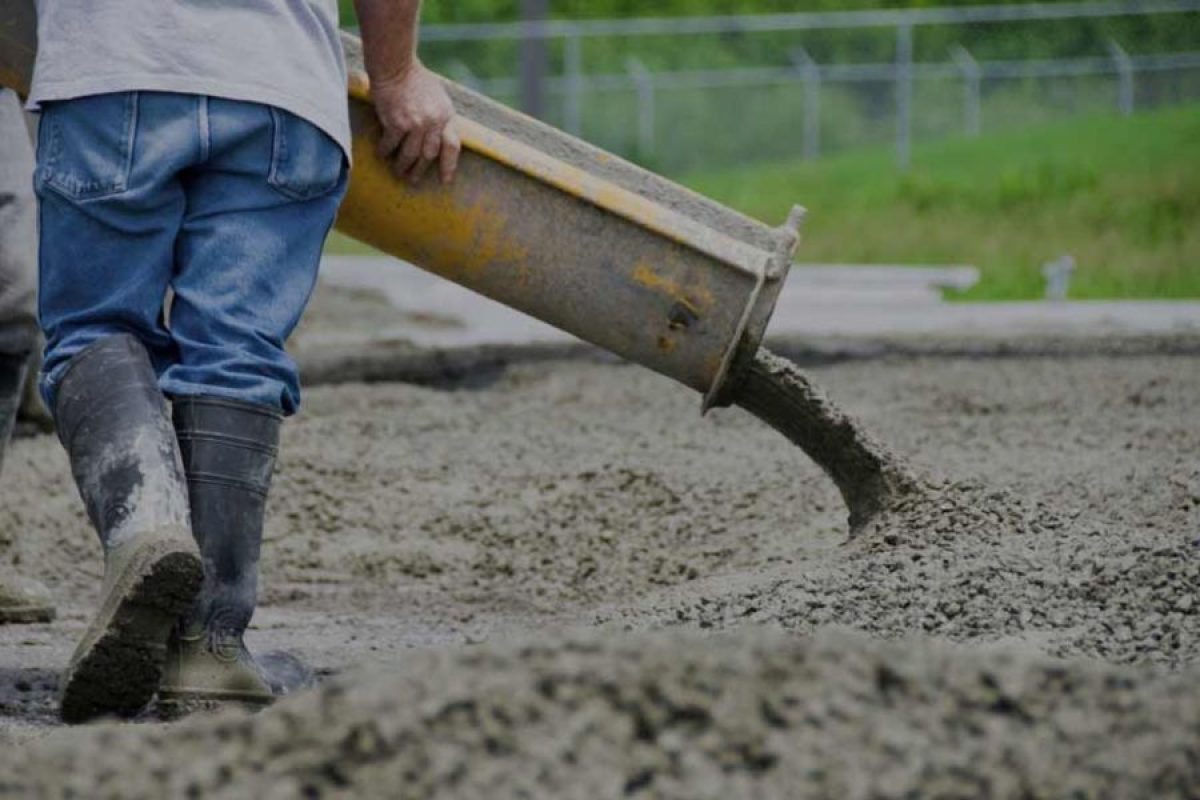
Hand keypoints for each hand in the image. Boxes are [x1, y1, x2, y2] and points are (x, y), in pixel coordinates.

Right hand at [372, 61, 460, 184]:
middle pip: (429, 155)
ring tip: (398, 172)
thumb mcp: (438, 97)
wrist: (395, 65)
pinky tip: (382, 154)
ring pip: (410, 155)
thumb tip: (438, 140)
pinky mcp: (396, 123)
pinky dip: (386, 151)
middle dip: (421, 170)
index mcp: (446, 115)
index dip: (449, 166)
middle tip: (413, 179)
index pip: (452, 146)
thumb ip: (440, 117)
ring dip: (403, 166)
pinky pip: (391, 145)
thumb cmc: (415, 79)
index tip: (445, 180)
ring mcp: (416, 123)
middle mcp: (433, 122)